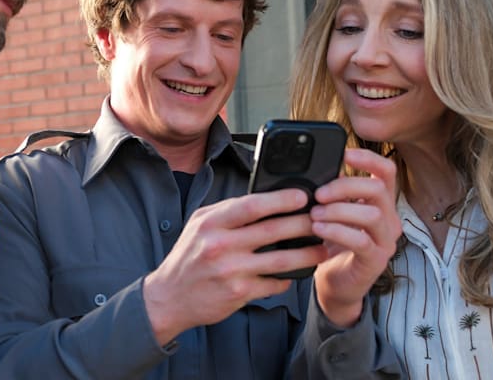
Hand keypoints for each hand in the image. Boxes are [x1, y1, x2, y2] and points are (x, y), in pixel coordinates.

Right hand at [142, 188, 328, 345]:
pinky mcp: (239, 294)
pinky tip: (298, 273)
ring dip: (307, 254)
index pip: (252, 206)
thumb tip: (266, 199)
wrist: (169, 297)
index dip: (281, 199)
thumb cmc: (189, 256)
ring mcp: (231, 271)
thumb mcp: (199, 224)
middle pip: (272, 230)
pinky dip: (289, 278)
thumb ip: (228, 211)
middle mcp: (220, 246)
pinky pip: (274, 284)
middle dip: (303, 223)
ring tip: (323, 249)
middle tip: (322, 220)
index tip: (303, 195)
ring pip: (280, 260)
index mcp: (211, 223)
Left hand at [308, 148, 400, 326]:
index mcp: (380, 203)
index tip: (344, 154)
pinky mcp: (376, 261)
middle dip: (344, 187)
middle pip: (377, 189)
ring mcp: (385, 241)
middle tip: (318, 194)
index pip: (386, 172)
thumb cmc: (333, 245)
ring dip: (339, 210)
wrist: (335, 284)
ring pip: (373, 214)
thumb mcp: (332, 213)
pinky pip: (362, 241)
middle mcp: (388, 220)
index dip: (368, 159)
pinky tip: (319, 229)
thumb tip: (316, 171)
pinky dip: (337, 231)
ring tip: (315, 215)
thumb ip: (332, 193)